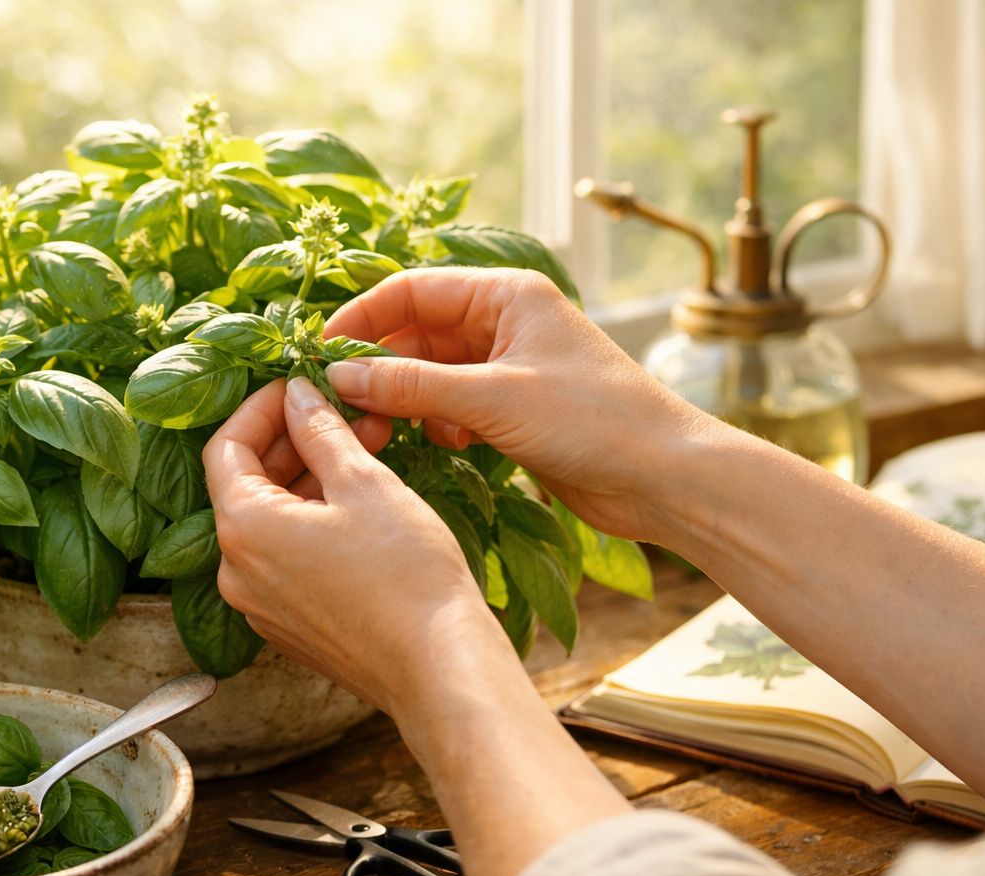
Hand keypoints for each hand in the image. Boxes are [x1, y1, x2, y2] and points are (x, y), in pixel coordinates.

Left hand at [203, 376, 510, 714]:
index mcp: (242, 528)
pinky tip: (360, 502)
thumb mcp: (363, 483)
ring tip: (365, 449)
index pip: (226, 447)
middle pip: (246, 484)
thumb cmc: (405, 574)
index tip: (298, 386)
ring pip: (270, 521)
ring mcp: (260, 604)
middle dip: (294, 441)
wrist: (438, 667)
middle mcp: (235, 571)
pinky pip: (286, 557)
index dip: (260, 408)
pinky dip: (313, 521)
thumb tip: (297, 396)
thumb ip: (320, 432)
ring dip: (309, 479)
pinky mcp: (289, 625)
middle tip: (344, 412)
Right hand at [324, 267, 719, 541]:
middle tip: (344, 403)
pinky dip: (440, 422)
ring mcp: (512, 365)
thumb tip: (339, 378)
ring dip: (409, 399)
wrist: (664, 477)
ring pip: (433, 372)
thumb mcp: (492, 398)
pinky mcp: (516, 408)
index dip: (362, 318)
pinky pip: (455, 404)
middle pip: (418, 330)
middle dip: (381, 365)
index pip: (412, 289)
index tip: (320, 354)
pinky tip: (449, 445)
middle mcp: (507, 321)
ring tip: (389, 430)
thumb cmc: (593, 420)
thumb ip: (411, 386)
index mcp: (507, 293)